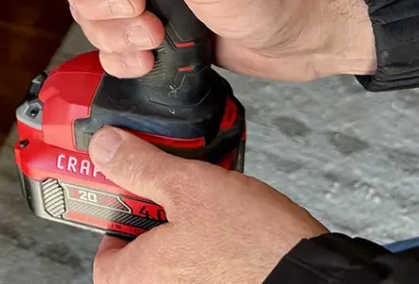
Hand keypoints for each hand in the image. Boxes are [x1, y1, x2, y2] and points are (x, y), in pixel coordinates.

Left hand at [88, 127, 326, 283]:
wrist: (314, 275)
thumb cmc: (254, 245)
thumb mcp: (189, 187)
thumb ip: (141, 167)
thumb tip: (105, 147)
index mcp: (139, 278)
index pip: (104, 258)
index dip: (113, 223)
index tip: (128, 196)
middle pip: (140, 255)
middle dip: (154, 219)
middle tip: (171, 190)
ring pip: (175, 257)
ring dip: (184, 227)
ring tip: (204, 198)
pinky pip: (205, 264)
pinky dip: (210, 241)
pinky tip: (229, 217)